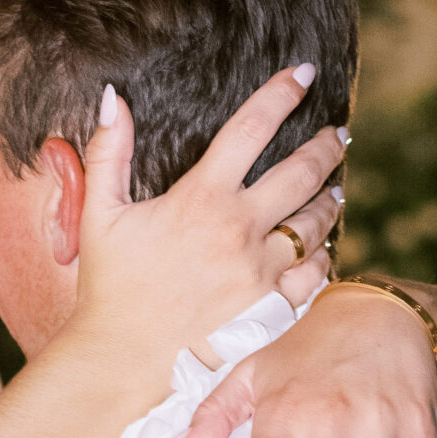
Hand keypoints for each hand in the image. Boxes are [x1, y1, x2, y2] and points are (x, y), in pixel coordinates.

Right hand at [70, 70, 345, 374]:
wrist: (123, 364)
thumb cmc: (108, 288)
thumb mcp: (99, 214)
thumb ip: (108, 151)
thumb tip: (111, 97)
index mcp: (201, 198)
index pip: (252, 127)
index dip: (282, 93)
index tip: (304, 73)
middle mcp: (240, 230)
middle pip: (303, 171)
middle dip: (326, 145)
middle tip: (337, 133)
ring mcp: (263, 272)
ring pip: (317, 222)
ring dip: (330, 199)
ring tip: (335, 189)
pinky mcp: (275, 310)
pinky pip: (317, 272)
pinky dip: (324, 254)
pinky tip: (323, 246)